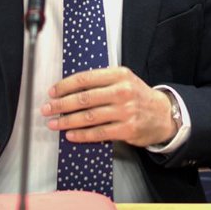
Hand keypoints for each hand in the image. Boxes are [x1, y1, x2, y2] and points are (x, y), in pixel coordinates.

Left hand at [42, 66, 175, 147]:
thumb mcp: (124, 80)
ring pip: (89, 116)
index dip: (65, 86)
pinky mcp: (127, 129)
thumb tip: (69, 88)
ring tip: (53, 123)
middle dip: (61, 104)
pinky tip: (70, 134)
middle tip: (47, 109)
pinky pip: (98, 132)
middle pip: (84, 98)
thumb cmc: (138, 96)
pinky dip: (82, 134)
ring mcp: (125, 111)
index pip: (85, 79)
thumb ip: (101, 81)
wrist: (163, 114)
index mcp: (119, 75)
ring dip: (67, 121)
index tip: (52, 92)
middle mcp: (122, 91)